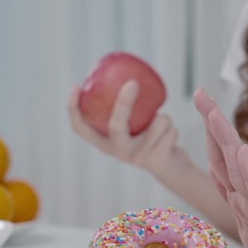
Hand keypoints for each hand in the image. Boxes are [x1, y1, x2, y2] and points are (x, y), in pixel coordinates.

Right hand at [68, 80, 187, 178]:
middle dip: (123, 102)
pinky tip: (170, 143)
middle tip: (133, 82)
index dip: (74, 109)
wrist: (174, 171)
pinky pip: (169, 130)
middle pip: (116, 125)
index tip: (76, 86)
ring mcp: (137, 157)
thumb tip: (128, 76)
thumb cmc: (153, 140)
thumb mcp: (137, 126)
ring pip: (156, 121)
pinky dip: (174, 130)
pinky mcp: (156, 161)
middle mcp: (119, 152)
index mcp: (107, 143)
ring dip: (164, 119)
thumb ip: (129, 109)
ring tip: (162, 132)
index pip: (82, 129)